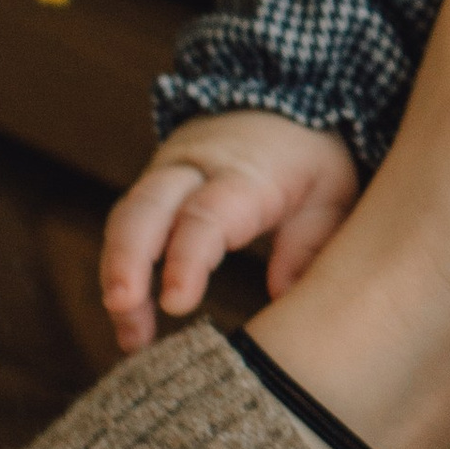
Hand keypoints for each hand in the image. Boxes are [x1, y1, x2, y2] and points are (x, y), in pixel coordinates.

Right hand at [101, 113, 359, 353]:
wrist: (282, 108)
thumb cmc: (310, 163)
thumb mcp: (330, 195)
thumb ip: (311, 244)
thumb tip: (285, 298)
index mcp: (243, 173)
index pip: (206, 215)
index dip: (186, 259)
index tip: (176, 303)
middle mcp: (193, 170)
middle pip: (145, 209)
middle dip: (126, 260)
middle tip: (121, 310)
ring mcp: (165, 177)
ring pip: (126, 222)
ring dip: (118, 279)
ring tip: (131, 339)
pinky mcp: (151, 192)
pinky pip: (126, 231)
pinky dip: (121, 276)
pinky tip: (131, 325)